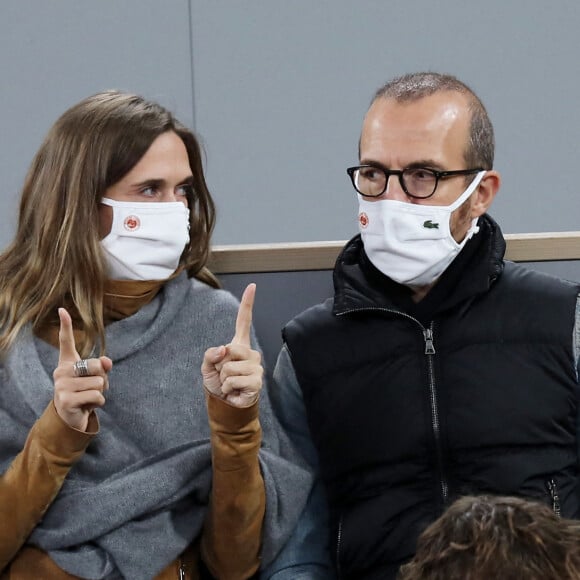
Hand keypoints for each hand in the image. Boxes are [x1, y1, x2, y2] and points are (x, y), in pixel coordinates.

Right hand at [52, 308, 112, 431]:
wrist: (72, 417)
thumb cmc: (85, 393)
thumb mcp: (96, 378)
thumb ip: (103, 368)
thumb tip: (107, 361)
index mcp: (67, 363)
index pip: (66, 342)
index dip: (66, 326)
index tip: (62, 309)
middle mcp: (61, 372)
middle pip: (97, 366)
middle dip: (103, 378)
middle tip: (92, 388)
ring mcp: (61, 386)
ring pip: (99, 383)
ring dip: (100, 393)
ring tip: (88, 398)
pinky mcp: (66, 401)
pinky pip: (97, 397)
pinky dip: (98, 403)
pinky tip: (87, 406)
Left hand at [202, 283, 262, 407]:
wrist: (226, 404)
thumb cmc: (218, 383)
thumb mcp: (207, 366)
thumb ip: (210, 354)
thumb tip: (224, 349)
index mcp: (238, 345)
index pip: (244, 321)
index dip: (248, 303)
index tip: (252, 286)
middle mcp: (250, 352)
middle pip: (230, 349)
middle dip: (220, 364)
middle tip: (223, 375)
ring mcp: (256, 366)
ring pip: (229, 367)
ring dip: (223, 379)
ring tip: (229, 384)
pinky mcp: (257, 380)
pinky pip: (233, 380)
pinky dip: (228, 388)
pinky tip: (233, 391)